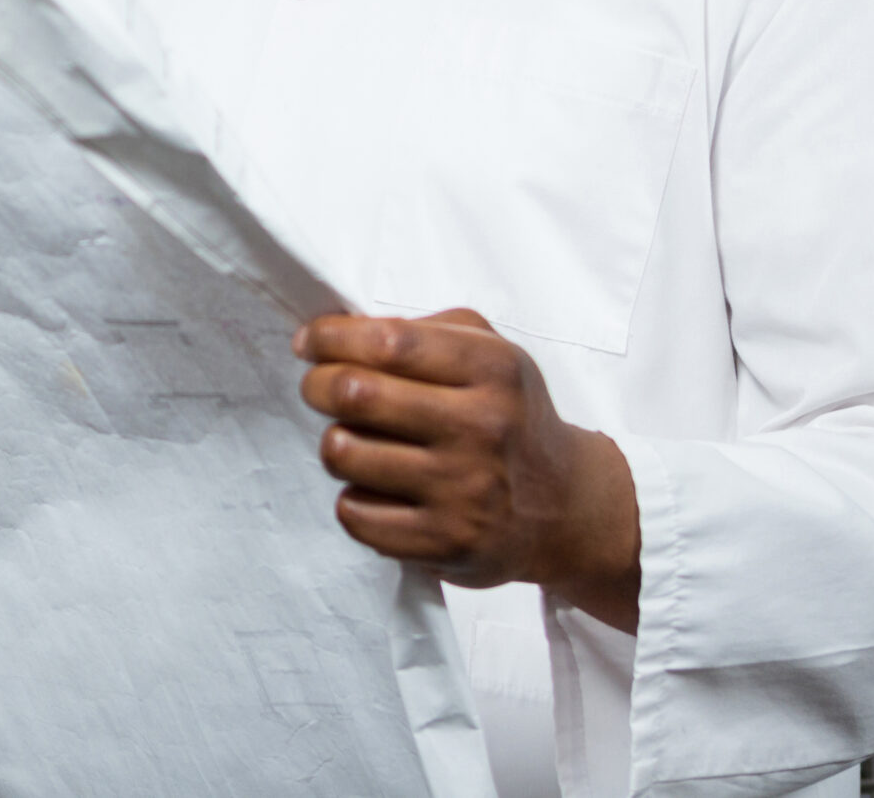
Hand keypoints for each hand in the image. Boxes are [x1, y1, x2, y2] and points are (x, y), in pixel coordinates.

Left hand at [295, 308, 640, 631]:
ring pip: (344, 452)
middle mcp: (482, 427)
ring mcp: (464, 490)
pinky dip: (353, 498)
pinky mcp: (446, 542)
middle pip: (355, 393)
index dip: (331, 338)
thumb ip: (422, 330)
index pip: (388, 342)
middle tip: (318, 388)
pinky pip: (355, 513)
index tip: (308, 342)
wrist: (565, 507)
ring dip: (335, 443)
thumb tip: (341, 332)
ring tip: (354, 442)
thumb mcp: (490, 352)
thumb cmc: (509, 417)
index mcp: (492, 369)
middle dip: (318, 385)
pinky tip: (377, 490)